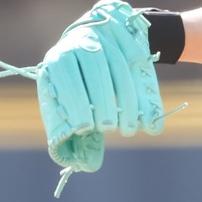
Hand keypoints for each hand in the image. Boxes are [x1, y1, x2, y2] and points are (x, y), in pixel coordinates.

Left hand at [0, 0, 179, 196]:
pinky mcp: (126, 36)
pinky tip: (144, 116)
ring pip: (117, 66)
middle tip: (108, 128)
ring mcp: (105, 36)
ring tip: (127, 128)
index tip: (84, 127)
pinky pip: (136, 64)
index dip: (74, 100)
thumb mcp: (78, 107)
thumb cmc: (86, 89)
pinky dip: (140, 92)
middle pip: (93, 67)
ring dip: (124, 100)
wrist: (105, 45)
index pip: (64, 75)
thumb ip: (80, 135)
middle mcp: (78, 41)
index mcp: (57, 59)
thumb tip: (86, 165)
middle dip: (100, 101)